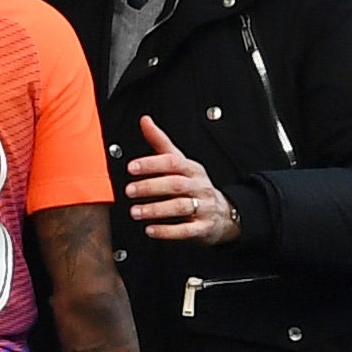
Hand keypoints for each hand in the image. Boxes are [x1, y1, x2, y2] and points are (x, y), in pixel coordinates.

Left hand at [126, 116, 240, 244]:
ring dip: (155, 210)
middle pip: (175, 184)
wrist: (222, 213)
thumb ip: (160, 143)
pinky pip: (186, 230)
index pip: (172, 162)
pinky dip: (167, 231)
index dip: (151, 164)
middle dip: (150, 187)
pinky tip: (151, 230)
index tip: (132, 168)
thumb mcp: (179, 162)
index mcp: (191, 168)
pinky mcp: (202, 227)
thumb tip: (145, 121)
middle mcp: (198, 186)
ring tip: (135, 212)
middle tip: (129, 191)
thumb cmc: (194, 186)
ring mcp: (203, 207)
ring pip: (180, 207)